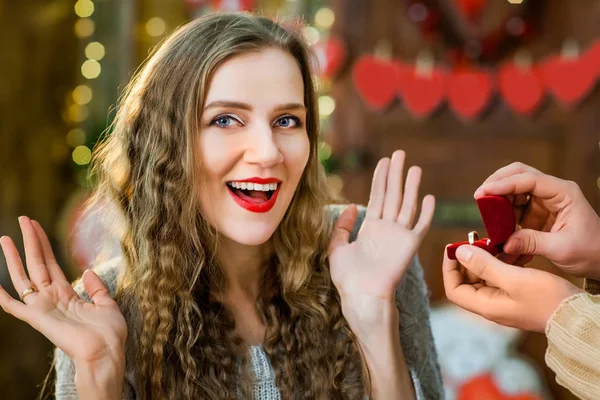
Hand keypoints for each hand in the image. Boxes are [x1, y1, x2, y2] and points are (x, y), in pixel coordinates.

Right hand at [0, 217, 126, 386]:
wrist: (106, 353)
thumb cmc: (109, 334)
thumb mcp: (108, 304)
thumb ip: (97, 288)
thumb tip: (88, 272)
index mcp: (67, 294)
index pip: (50, 263)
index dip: (43, 244)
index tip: (36, 225)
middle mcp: (51, 298)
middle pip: (37, 263)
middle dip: (30, 241)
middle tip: (23, 219)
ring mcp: (43, 308)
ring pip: (23, 277)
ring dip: (14, 257)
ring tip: (5, 238)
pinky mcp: (37, 319)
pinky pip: (14, 306)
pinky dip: (2, 296)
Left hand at [328, 151, 434, 326]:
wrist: (362, 296)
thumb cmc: (348, 278)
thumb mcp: (336, 247)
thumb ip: (342, 226)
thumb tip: (352, 206)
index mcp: (370, 229)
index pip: (377, 197)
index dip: (380, 179)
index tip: (384, 161)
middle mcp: (386, 229)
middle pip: (393, 195)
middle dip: (396, 174)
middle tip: (399, 153)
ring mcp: (399, 236)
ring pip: (407, 204)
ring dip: (411, 186)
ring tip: (414, 167)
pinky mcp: (409, 245)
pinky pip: (420, 225)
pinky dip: (426, 212)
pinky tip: (429, 196)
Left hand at [443, 244, 582, 331]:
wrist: (575, 314)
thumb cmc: (547, 300)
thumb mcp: (514, 278)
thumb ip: (485, 265)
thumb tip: (459, 252)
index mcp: (486, 306)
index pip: (453, 290)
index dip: (449, 269)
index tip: (453, 249)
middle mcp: (491, 305)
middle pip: (467, 281)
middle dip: (467, 260)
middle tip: (474, 240)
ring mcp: (503, 301)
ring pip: (483, 277)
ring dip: (483, 259)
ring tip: (490, 241)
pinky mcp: (515, 295)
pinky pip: (499, 277)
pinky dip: (498, 263)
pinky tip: (507, 250)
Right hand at [475, 162, 599, 279]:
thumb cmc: (592, 251)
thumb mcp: (562, 249)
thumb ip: (531, 243)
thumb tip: (504, 243)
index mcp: (563, 193)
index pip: (529, 180)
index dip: (504, 184)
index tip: (483, 193)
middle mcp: (552, 192)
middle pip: (518, 175)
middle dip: (497, 183)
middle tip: (479, 197)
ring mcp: (543, 202)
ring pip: (513, 191)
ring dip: (498, 202)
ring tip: (487, 217)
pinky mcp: (537, 214)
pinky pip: (514, 209)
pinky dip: (503, 216)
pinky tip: (497, 228)